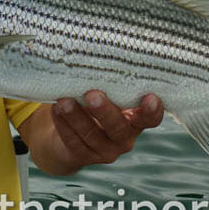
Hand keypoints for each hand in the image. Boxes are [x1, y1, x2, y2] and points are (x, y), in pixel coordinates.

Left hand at [23, 90, 163, 174]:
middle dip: (105, 111)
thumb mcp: (108, 94)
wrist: (70, 134)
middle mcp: (124, 138)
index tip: (150, 97)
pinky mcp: (82, 156)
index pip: (150, 119)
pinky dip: (63, 124)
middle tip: (92, 95)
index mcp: (135, 120)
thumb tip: (102, 53)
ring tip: (63, 101)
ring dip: (76, 117)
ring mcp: (104, 150)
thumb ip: (111, 83)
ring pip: (91, 135)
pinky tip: (56, 110)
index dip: (152, 111)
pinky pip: (73, 141)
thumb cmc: (95, 102)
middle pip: (118, 128)